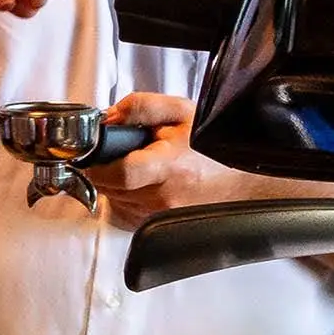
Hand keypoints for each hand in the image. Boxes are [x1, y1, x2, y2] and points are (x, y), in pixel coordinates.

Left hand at [82, 92, 253, 226]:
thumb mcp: (181, 112)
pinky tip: (141, 182)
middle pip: (107, 186)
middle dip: (103, 167)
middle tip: (115, 152)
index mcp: (169, 167)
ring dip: (113, 182)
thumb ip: (140, 107)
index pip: (118, 173)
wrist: (241, 178)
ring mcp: (159, 216)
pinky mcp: (157, 227)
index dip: (97, 162)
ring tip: (135, 165)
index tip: (92, 152)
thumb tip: (108, 118)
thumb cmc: (213, 147)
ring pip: (113, 200)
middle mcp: (163, 198)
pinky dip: (124, 197)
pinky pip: (124, 212)